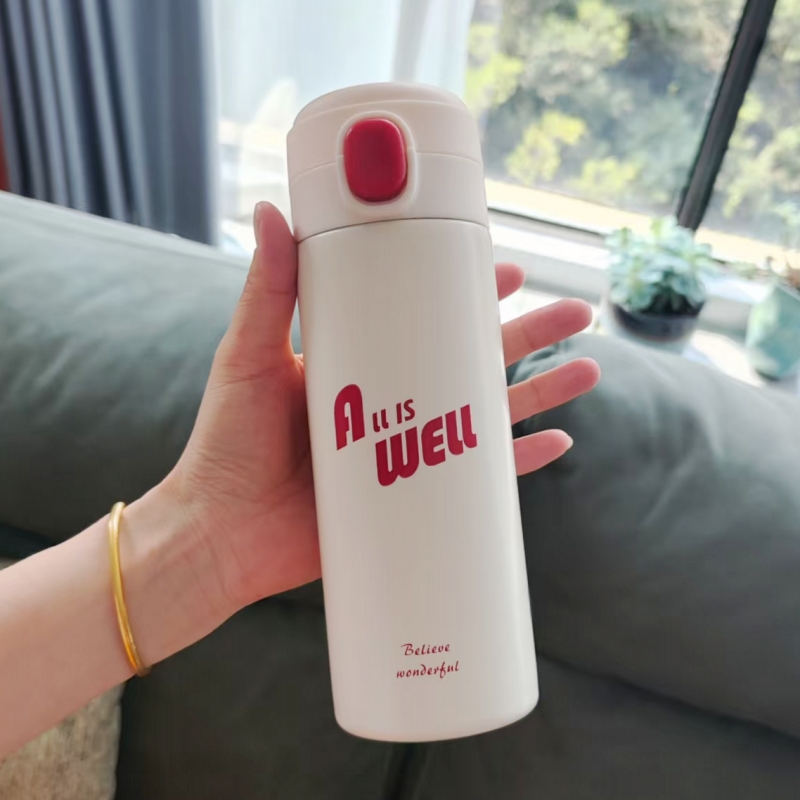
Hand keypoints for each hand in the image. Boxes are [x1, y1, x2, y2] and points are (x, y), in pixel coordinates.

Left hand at [166, 203, 599, 612]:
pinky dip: (518, 463)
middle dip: (527, 335)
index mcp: (359, 362)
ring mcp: (405, 451)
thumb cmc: (227, 444)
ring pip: (488, 414)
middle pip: (472, 360)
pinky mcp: (411, 497)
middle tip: (575, 314)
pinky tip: (555, 444)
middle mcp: (390, 401)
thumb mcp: (248, 356)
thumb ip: (266, 289)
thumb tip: (274, 209)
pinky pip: (478, 481)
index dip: (468, 294)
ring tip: (586, 370)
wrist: (222, 534)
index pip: (425, 317)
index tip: (509, 270)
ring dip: (539, 391)